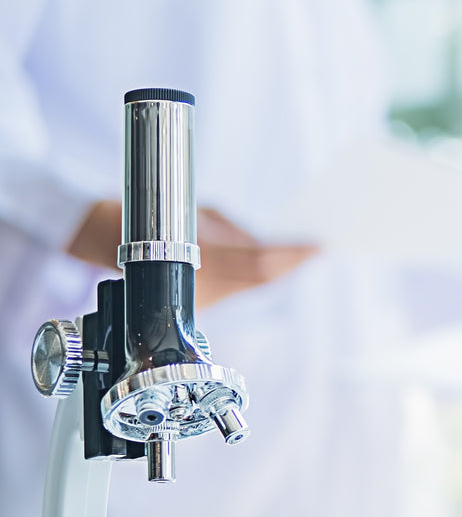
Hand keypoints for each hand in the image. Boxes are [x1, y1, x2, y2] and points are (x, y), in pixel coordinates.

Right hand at [67, 200, 318, 308]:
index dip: (292, 256)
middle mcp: (198, 288)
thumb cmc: (134, 216)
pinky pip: (236, 289)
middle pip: (260, 279)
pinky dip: (258, 276)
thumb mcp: (189, 212)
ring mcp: (196, 300)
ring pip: (250, 286)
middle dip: (290, 264)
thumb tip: (265, 241)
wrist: (90, 237)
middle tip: (316, 249)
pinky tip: (274, 266)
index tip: (316, 246)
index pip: (259, 263)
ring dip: (277, 271)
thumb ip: (231, 229)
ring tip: (303, 255)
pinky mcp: (193, 304)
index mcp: (194, 261)